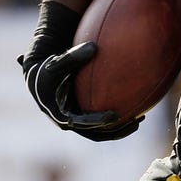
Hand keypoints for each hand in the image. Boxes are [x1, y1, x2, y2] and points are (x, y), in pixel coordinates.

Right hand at [18, 42, 140, 141]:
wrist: (40, 76)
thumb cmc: (47, 69)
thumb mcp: (57, 63)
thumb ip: (73, 57)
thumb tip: (94, 47)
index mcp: (61, 115)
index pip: (81, 123)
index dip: (97, 121)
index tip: (113, 116)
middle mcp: (70, 122)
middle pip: (95, 133)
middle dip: (116, 130)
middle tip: (134, 123)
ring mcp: (78, 120)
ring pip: (101, 130)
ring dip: (120, 128)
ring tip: (140, 119)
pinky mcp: (84, 115)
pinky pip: (103, 120)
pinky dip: (117, 117)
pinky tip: (135, 107)